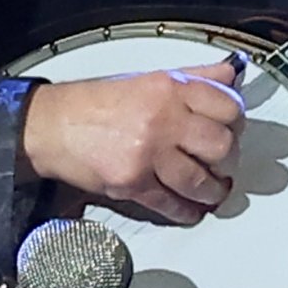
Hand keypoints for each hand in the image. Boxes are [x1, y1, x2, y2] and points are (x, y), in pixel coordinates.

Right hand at [23, 64, 246, 223]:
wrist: (51, 126)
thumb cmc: (94, 103)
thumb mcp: (147, 78)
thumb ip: (192, 77)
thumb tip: (229, 76)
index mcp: (170, 88)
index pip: (228, 106)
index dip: (236, 122)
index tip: (233, 130)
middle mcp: (163, 118)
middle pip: (222, 146)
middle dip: (228, 161)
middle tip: (223, 165)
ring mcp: (148, 153)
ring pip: (201, 181)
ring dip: (212, 191)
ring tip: (212, 191)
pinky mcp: (133, 182)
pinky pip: (172, 204)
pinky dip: (186, 212)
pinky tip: (190, 210)